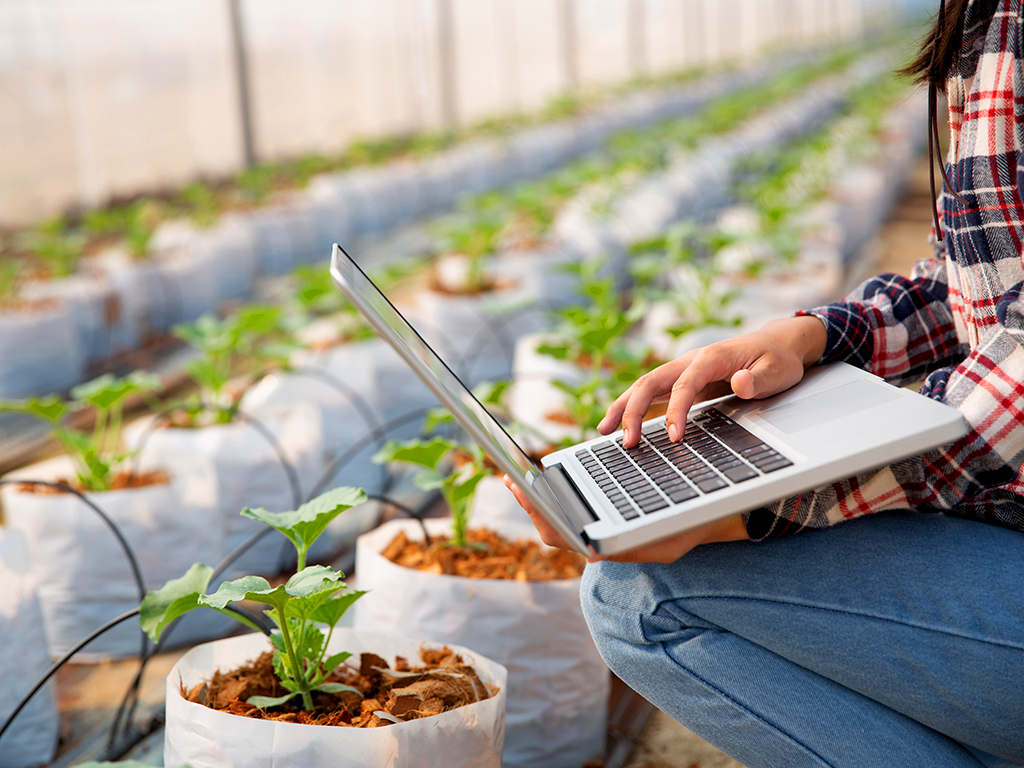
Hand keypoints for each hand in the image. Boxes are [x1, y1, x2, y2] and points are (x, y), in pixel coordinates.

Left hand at [503, 475, 748, 562]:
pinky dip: (556, 500)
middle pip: (553, 529)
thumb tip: (591, 556)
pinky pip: (573, 515)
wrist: (711, 522)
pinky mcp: (606, 523)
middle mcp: (602, 545)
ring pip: (559, 524)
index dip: (538, 513)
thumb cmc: (690, 526)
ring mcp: (602, 534)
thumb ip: (630, 544)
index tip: (521, 490)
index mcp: (612, 548)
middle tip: (510, 480)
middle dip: (531, 506)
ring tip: (520, 480)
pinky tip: (548, 483)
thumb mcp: (668, 537)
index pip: (562, 535)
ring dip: (538, 503)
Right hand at [599, 315, 826, 447]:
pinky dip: (630, 407)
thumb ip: (758, 379)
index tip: (673, 437)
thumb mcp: (777, 370)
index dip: (675, 411)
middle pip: (650, 382)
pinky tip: (618, 425)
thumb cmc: (777, 359)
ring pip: (643, 385)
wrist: (776, 343)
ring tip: (603, 432)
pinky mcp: (681, 380)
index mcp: (711, 357)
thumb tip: (739, 384)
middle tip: (627, 442)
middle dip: (633, 411)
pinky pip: (650, 393)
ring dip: (622, 408)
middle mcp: (690, 361)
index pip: (685, 385)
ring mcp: (682, 370)